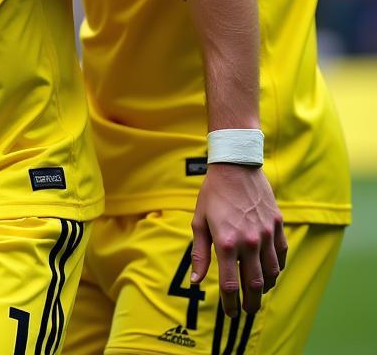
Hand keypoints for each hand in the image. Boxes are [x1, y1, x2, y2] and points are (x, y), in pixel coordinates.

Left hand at [191, 163, 286, 315]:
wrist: (236, 166)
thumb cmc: (213, 193)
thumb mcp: (199, 221)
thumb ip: (200, 253)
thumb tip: (197, 281)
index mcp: (226, 242)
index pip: (230, 285)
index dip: (230, 304)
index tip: (230, 314)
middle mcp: (249, 242)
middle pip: (254, 285)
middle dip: (251, 303)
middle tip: (246, 311)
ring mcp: (266, 234)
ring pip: (272, 273)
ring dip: (265, 287)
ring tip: (257, 292)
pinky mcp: (277, 226)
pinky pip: (281, 256)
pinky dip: (277, 268)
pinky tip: (270, 271)